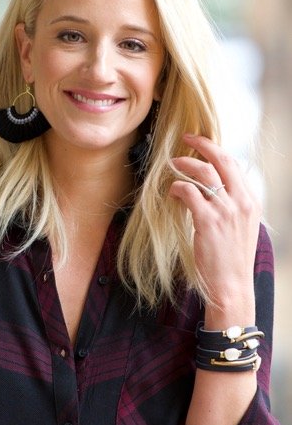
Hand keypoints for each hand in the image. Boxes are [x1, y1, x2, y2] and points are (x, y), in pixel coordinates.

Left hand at [169, 134, 260, 315]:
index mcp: (251, 201)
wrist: (231, 286)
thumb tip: (208, 189)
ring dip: (184, 164)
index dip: (215, 150)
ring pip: (203, 173)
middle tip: (186, 138)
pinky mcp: (208, 221)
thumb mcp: (239, 227)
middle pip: (222, 160)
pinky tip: (172, 192)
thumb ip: (230, 206)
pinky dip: (177, 187)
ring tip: (172, 164)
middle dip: (202, 144)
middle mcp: (241, 202)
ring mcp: (226, 211)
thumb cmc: (231, 259)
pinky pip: (189, 192)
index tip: (201, 143)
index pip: (234, 164)